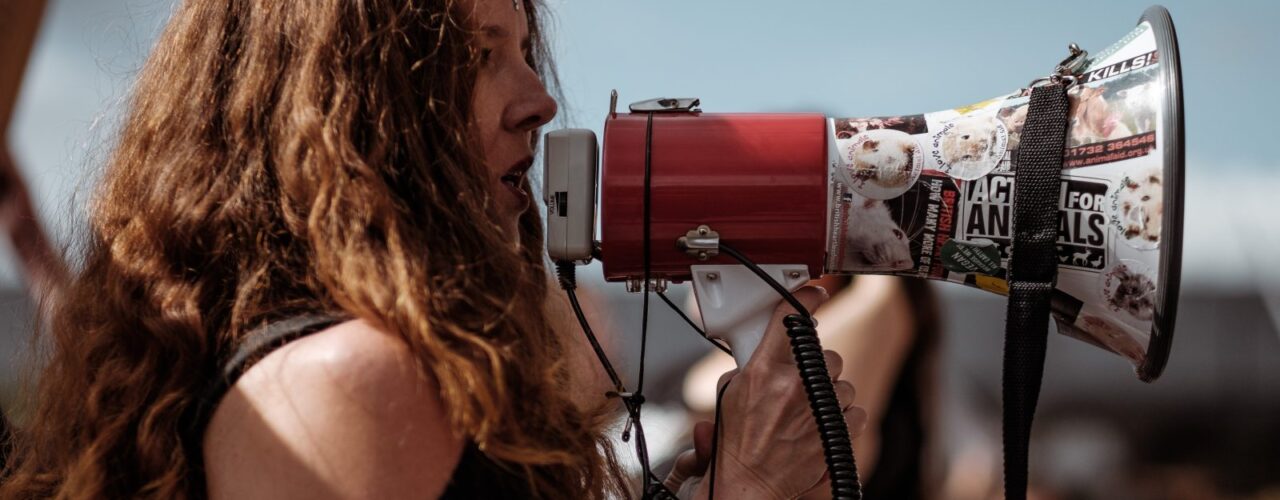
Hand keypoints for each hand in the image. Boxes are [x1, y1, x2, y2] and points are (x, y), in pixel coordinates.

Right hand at [690, 286, 868, 498]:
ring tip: (807, 410)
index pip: (791, 318)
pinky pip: (855, 410)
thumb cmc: (737, 444)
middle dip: (815, 365)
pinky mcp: (835, 431)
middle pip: (825, 353)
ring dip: (829, 393)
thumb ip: (753, 364)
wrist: (749, 483)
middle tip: (799, 381)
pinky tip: (822, 424)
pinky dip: (843, 417)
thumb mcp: (731, 393)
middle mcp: (793, 385)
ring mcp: (817, 409)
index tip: (814, 294)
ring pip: (842, 382)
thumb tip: (771, 347)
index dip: (806, 299)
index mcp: (764, 370)